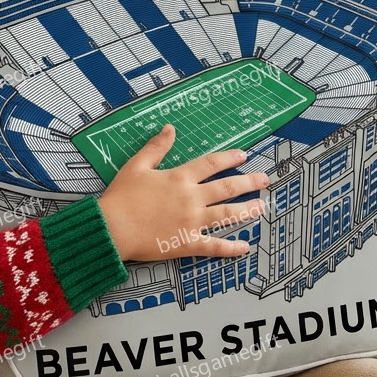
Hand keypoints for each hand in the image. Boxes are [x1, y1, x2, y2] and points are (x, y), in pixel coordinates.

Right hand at [96, 124, 268, 262]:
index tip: (243, 155)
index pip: (210, 164)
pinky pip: (213, 247)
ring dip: (247, 210)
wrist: (112, 228)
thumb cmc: (122, 197)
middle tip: (264, 180)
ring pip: (226, 215)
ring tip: (262, 206)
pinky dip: (230, 248)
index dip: (229, 157)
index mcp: (179, 178)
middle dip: (248, 182)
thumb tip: (170, 128)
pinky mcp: (187, 243)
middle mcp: (190, 198)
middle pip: (226, 188)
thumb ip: (156, 147)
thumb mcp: (137, 165)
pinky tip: (245, 247)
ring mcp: (191, 222)